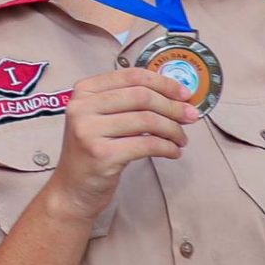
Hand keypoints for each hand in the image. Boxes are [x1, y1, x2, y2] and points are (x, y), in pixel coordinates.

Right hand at [46, 67, 200, 219]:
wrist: (73, 188)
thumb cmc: (94, 150)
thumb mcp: (102, 118)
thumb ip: (128, 102)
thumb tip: (177, 95)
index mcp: (84, 91)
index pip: (131, 76)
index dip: (164, 83)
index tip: (184, 94)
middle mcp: (82, 107)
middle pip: (141, 96)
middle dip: (173, 106)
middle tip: (191, 116)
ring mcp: (89, 131)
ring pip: (147, 120)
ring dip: (173, 129)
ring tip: (181, 139)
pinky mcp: (102, 154)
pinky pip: (147, 145)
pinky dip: (167, 148)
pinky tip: (173, 152)